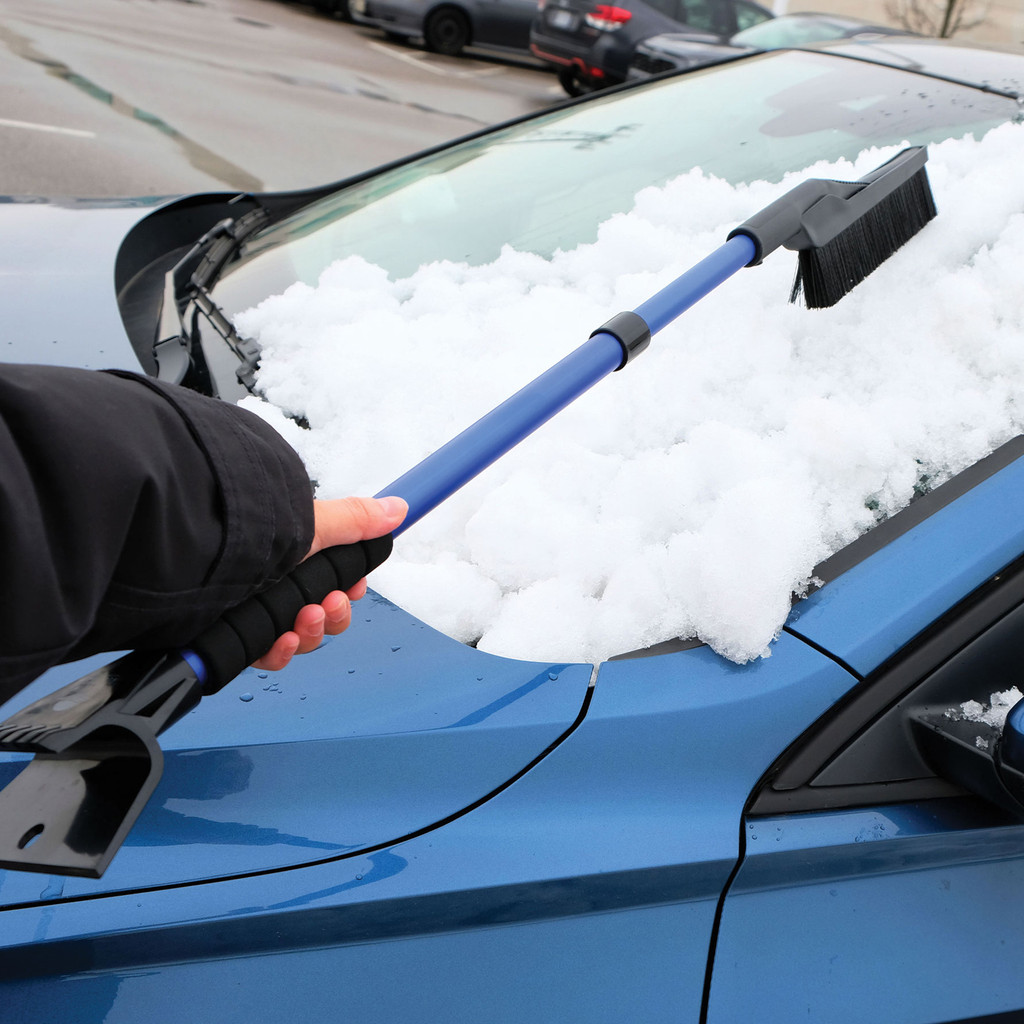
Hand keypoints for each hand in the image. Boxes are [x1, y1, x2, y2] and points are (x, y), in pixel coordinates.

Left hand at [252, 495, 406, 671]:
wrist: (199, 557)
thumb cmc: (251, 534)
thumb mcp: (314, 524)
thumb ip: (357, 521)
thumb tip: (397, 509)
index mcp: (295, 557)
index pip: (333, 582)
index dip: (348, 589)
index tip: (353, 585)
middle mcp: (275, 583)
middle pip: (321, 615)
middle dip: (334, 613)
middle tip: (330, 602)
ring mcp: (256, 611)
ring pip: (300, 638)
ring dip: (311, 632)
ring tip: (305, 617)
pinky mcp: (236, 637)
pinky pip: (268, 657)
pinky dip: (279, 652)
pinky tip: (280, 641)